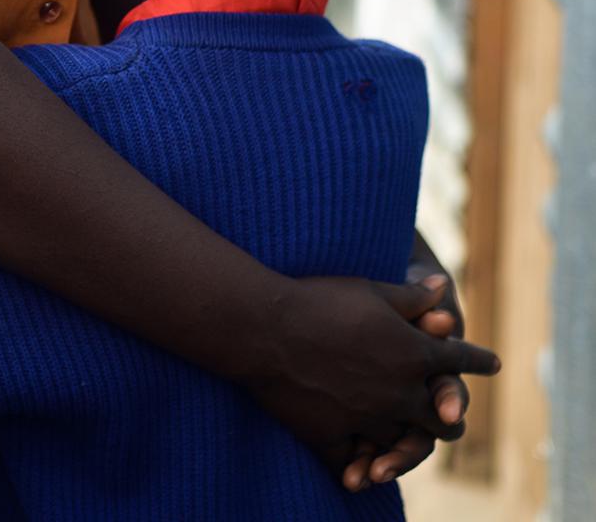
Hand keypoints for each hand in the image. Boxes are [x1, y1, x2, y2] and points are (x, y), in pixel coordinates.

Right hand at [341, 244, 470, 489]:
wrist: (263, 327)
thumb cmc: (317, 299)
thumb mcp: (371, 289)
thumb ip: (412, 296)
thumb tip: (443, 286)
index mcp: (415, 353)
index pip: (459, 359)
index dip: (477, 360)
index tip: (492, 363)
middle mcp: (400, 392)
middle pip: (440, 416)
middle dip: (448, 413)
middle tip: (450, 416)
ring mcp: (367, 417)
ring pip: (402, 441)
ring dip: (406, 441)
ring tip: (407, 445)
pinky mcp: (331, 435)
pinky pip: (351, 459)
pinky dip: (357, 465)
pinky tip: (358, 470)